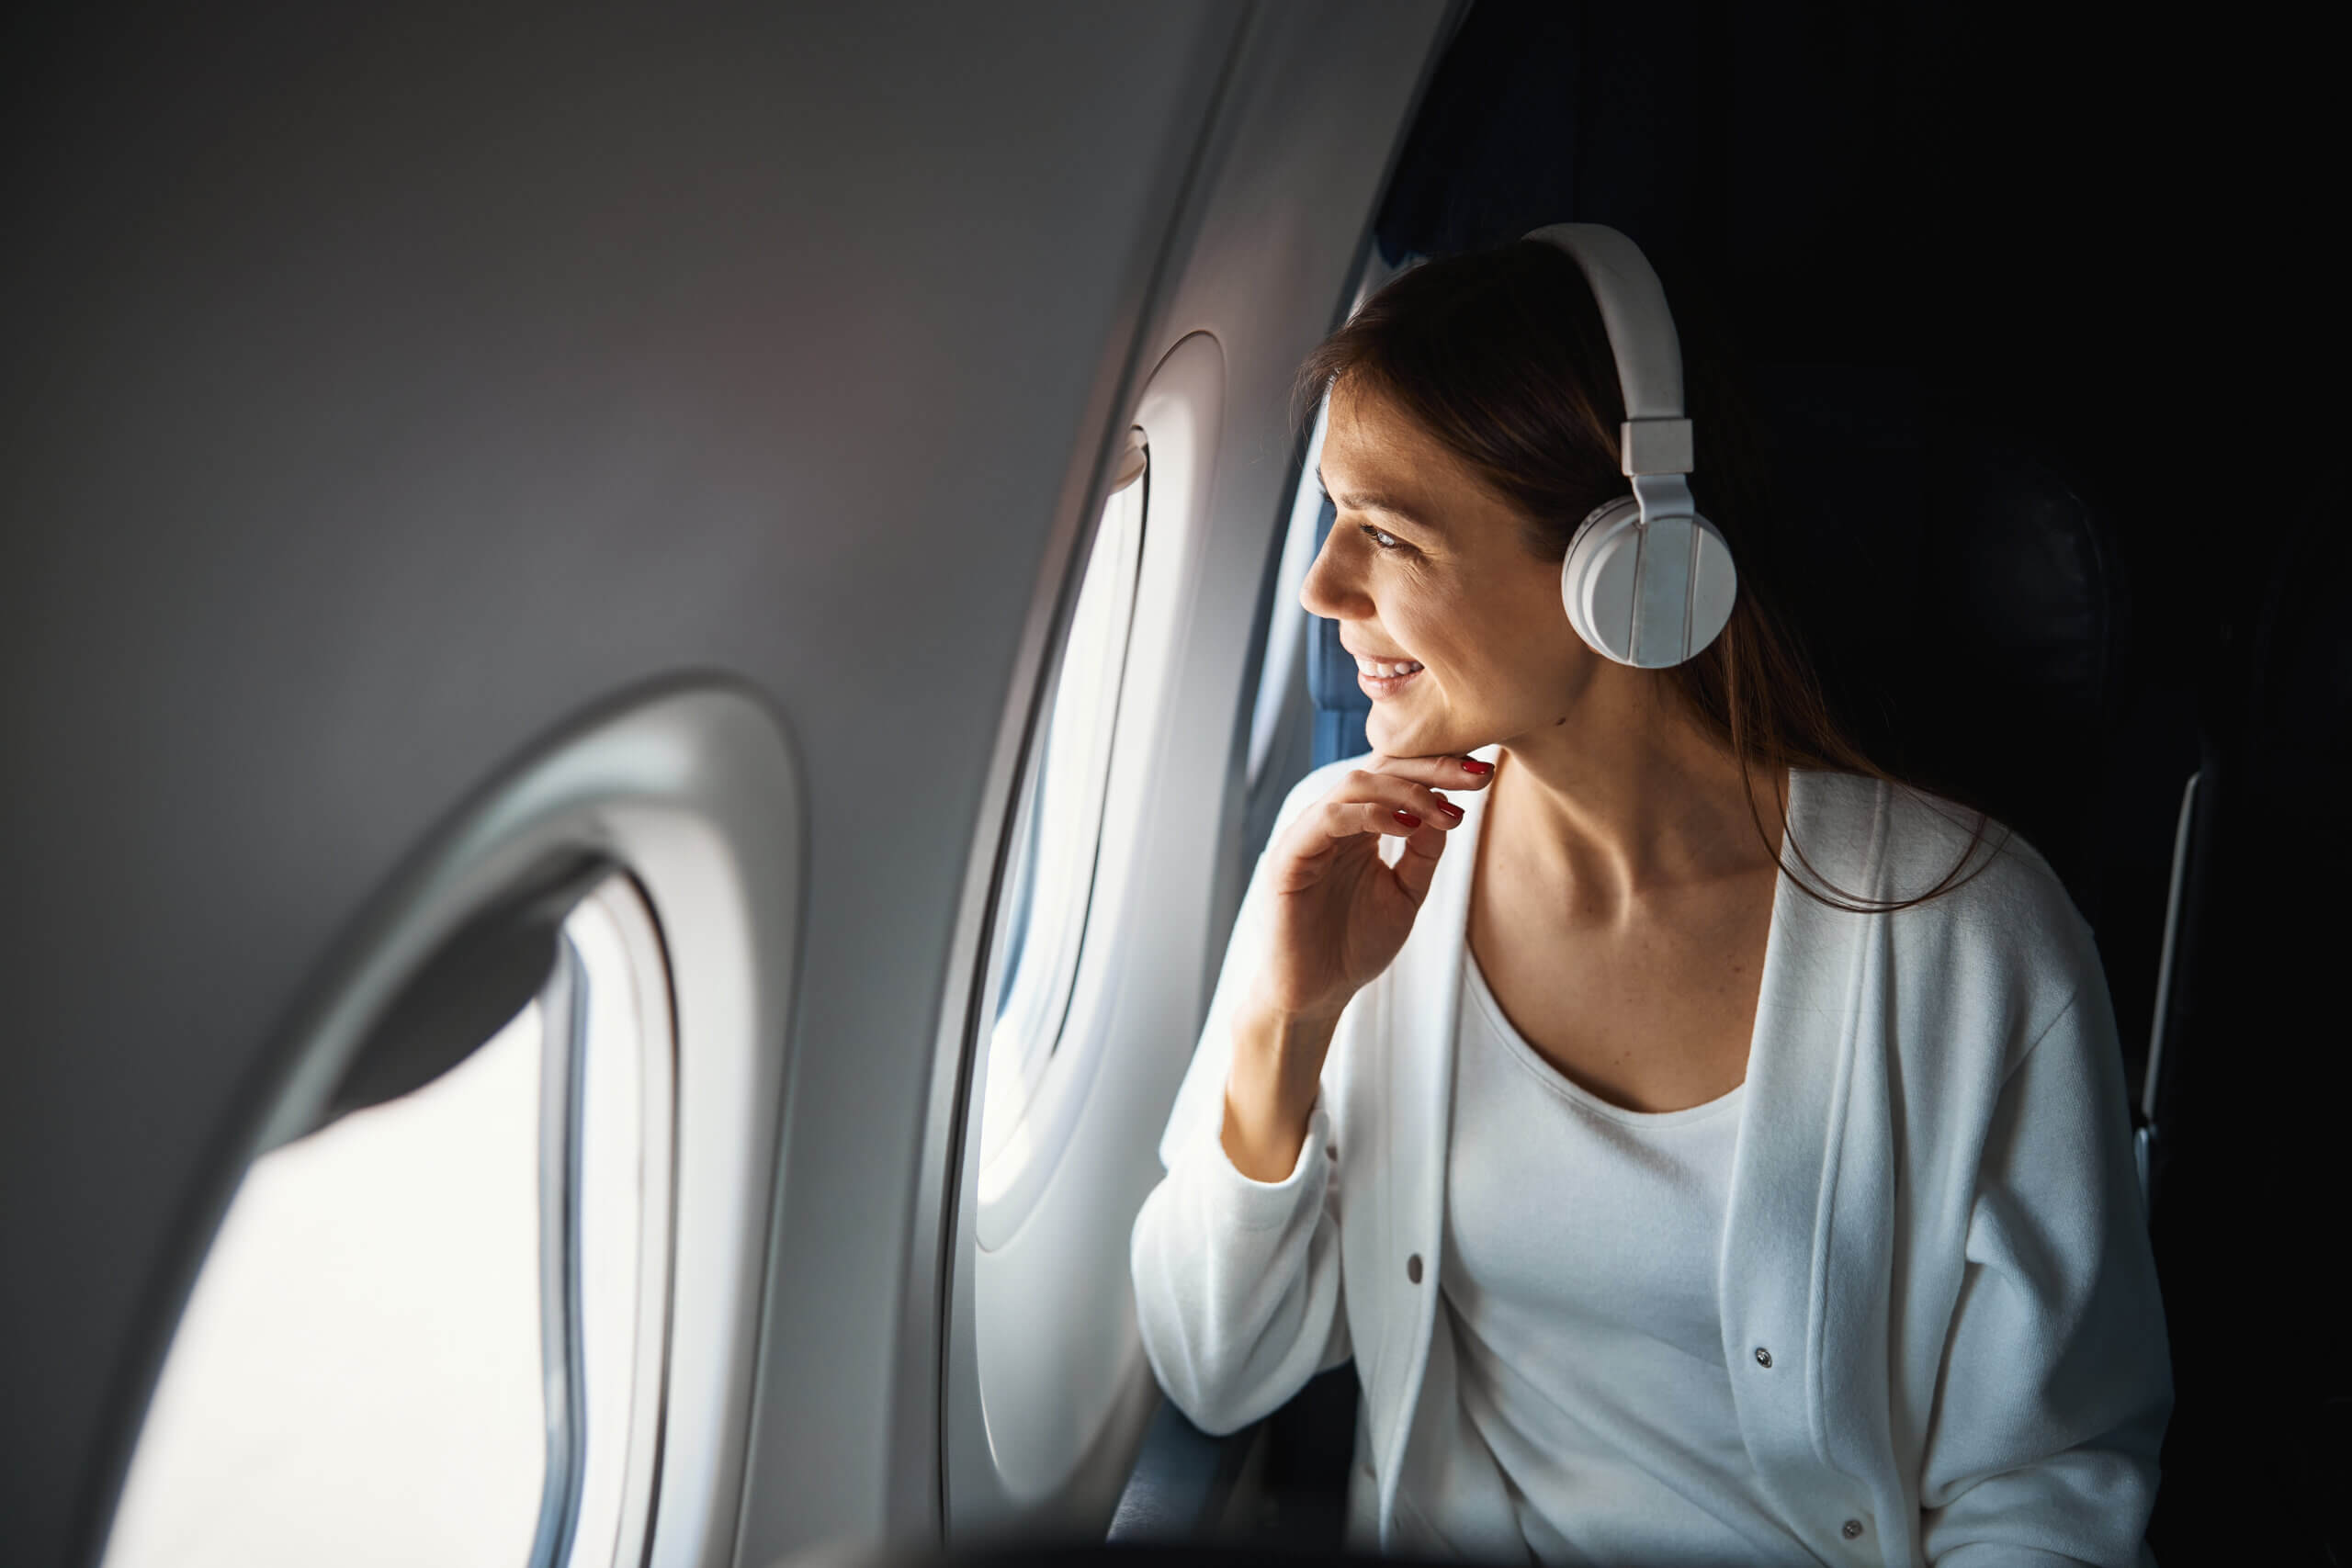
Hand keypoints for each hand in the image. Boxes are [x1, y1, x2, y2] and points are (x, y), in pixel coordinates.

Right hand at [1245, 751, 1496, 1026]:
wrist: (1316, 994)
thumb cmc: (1354, 947)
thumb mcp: (1405, 894)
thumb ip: (1423, 853)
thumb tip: (1447, 809)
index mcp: (1358, 827)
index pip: (1396, 776)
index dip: (1439, 768)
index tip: (1483, 773)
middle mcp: (1332, 823)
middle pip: (1378, 767)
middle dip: (1431, 767)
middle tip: (1475, 775)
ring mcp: (1308, 836)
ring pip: (1354, 785)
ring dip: (1405, 791)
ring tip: (1442, 810)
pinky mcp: (1290, 857)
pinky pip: (1327, 819)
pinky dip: (1369, 814)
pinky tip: (1406, 826)